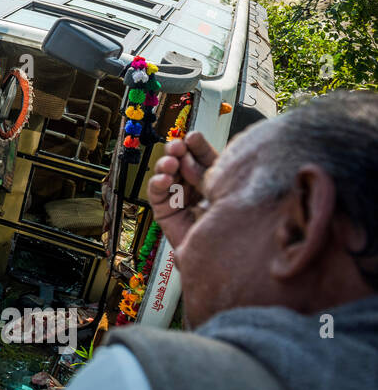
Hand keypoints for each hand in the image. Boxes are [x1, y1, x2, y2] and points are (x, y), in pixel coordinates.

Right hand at [145, 131, 218, 249]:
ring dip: (165, 165)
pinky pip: (158, 195)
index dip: (196, 147)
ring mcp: (181, 200)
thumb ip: (209, 166)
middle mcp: (196, 190)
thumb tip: (195, 143)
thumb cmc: (232, 223)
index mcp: (215, 181)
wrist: (225, 252)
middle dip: (178, 152)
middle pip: (182, 163)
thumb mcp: (223, 186)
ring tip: (170, 163)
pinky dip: (157, 184)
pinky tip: (164, 179)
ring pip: (167, 175)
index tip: (193, 137)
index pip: (203, 158)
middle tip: (178, 146)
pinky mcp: (166, 213)